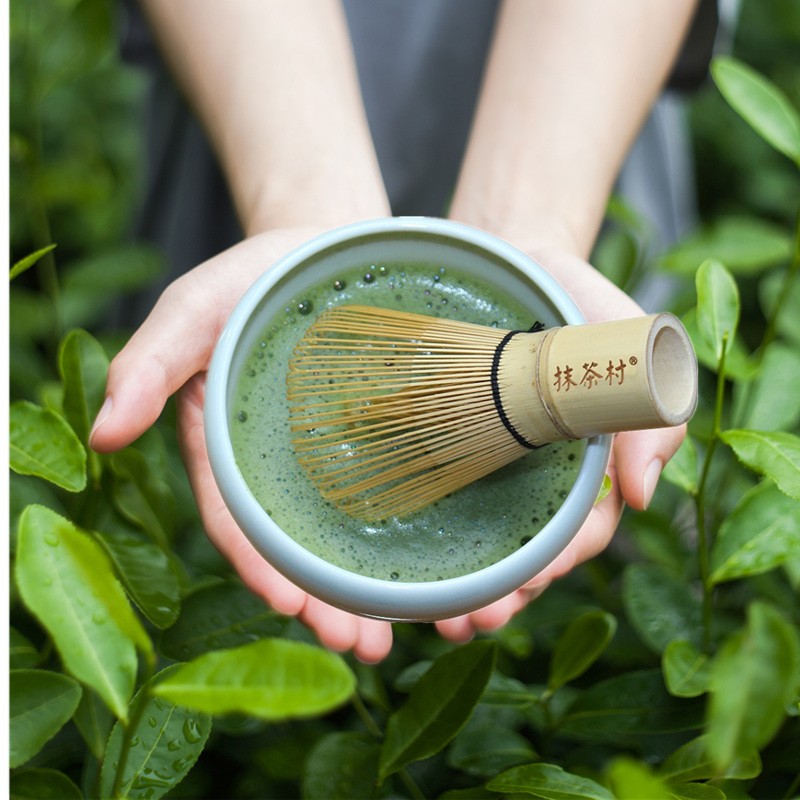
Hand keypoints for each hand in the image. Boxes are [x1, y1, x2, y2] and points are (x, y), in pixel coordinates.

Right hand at [90, 230, 393, 663]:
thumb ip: (148, 365)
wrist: (329, 246)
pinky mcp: (374, 444)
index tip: (293, 607)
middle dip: (325, 603)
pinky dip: (403, 543)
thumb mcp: (195, 308)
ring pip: (342, 538)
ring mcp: (325, 460)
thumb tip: (102, 434)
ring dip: (367, 592)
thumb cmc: (254, 276)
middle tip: (364, 647)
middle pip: (296, 547)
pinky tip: (434, 578)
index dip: (259, 566)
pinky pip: (385, 501)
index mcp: (225, 447)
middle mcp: (275, 466)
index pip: (236, 521)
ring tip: (402, 634)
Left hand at [435, 244, 685, 641]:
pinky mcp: (454, 450)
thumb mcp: (629, 339)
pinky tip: (413, 583)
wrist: (511, 260)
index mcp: (589, 464)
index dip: (559, 565)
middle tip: (473, 620)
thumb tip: (639, 497)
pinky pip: (445, 509)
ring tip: (441, 620)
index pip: (581, 533)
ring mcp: (494, 467)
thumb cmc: (576, 300)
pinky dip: (436, 551)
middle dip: (508, 595)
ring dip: (469, 592)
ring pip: (487, 547)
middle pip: (530, 555)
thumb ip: (649, 413)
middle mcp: (541, 476)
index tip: (531, 582)